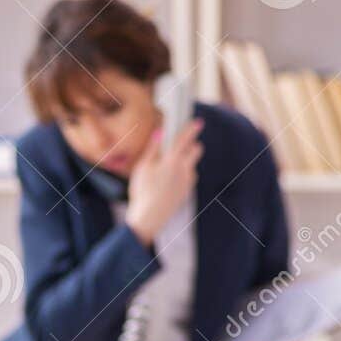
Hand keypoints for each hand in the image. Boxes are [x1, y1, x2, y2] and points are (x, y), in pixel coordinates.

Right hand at [123, 118, 202, 247]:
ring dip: (184, 163)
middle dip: (191, 146)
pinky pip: (188, 177)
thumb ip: (153, 148)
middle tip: (177, 148)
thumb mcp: (142, 167)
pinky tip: (167, 183)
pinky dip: (181, 175)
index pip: (185, 139)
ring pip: (191, 165)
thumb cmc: (142, 192)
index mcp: (172, 160)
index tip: (198, 122)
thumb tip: (159, 132)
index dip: (192, 129)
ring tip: (165, 172)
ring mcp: (188, 181)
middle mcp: (184, 170)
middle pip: (196, 150)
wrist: (149, 218)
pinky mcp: (187, 191)